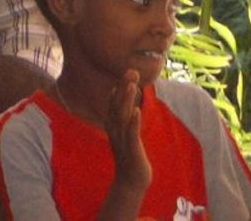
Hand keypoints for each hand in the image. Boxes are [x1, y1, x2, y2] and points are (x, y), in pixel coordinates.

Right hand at [105, 70, 149, 193]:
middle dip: (124, 87)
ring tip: (131, 85)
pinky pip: (131, 134)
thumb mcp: (127, 132)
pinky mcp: (131, 149)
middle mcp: (115, 129)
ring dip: (126, 100)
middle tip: (131, 71)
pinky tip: (137, 112)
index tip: (128, 70)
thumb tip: (129, 102)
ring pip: (123, 116)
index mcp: (114, 124)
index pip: (115, 101)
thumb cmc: (130, 155)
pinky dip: (133, 122)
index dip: (121, 86)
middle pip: (117, 104)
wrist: (130, 180)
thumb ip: (126, 117)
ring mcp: (122, 139)